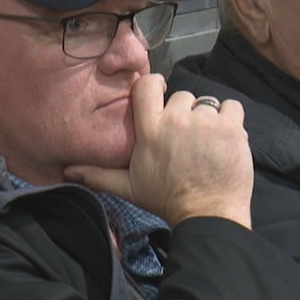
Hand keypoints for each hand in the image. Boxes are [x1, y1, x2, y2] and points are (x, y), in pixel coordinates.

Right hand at [65, 75, 253, 227]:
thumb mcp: (128, 187)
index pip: (147, 86)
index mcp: (150, 130)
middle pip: (182, 97)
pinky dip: (232, 119)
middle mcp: (177, 120)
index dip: (156, 86)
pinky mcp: (231, 127)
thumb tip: (67, 171)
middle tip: (188, 138)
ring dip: (209, 120)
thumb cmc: (167, 200)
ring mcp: (206, 122)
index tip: (162, 96)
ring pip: (208, 104)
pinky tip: (226, 138)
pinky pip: (232, 107)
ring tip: (209, 143)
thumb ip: (99, 174)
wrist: (207, 214)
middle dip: (186, 114)